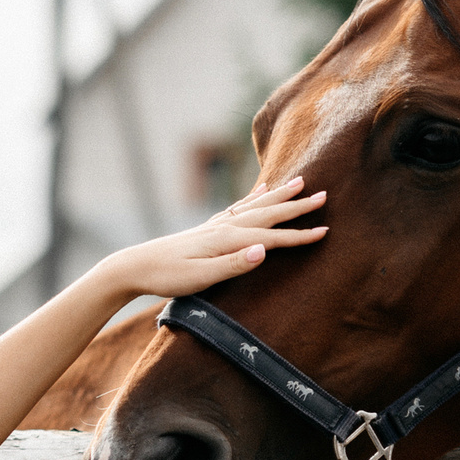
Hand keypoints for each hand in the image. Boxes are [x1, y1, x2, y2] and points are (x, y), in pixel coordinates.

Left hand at [97, 174, 327, 301]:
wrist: (134, 267)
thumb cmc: (166, 277)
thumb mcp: (200, 277)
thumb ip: (233, 265)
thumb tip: (264, 251)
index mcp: (227, 240)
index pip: (272, 238)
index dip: (299, 236)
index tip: (325, 231)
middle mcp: (224, 227)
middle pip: (268, 214)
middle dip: (297, 206)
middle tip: (324, 194)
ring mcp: (215, 226)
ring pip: (256, 206)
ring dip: (279, 196)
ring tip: (299, 181)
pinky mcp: (207, 229)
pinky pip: (237, 208)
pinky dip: (253, 197)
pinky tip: (260, 190)